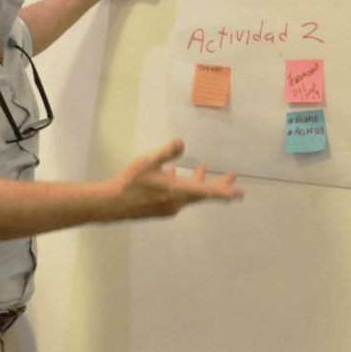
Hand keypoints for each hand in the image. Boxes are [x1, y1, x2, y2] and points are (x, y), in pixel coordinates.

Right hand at [108, 139, 243, 219]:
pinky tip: (172, 175)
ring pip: (189, 194)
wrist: (111, 204)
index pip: (207, 193)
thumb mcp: (147, 162)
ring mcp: (168, 208)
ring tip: (203, 169)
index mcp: (177, 192)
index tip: (240, 193)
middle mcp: (177, 203)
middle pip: (202, 194)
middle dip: (218, 185)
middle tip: (232, 176)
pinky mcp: (160, 209)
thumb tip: (182, 142)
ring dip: (197, 182)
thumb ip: (166, 153)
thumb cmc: (129, 183)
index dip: (224, 191)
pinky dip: (182, 185)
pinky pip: (178, 196)